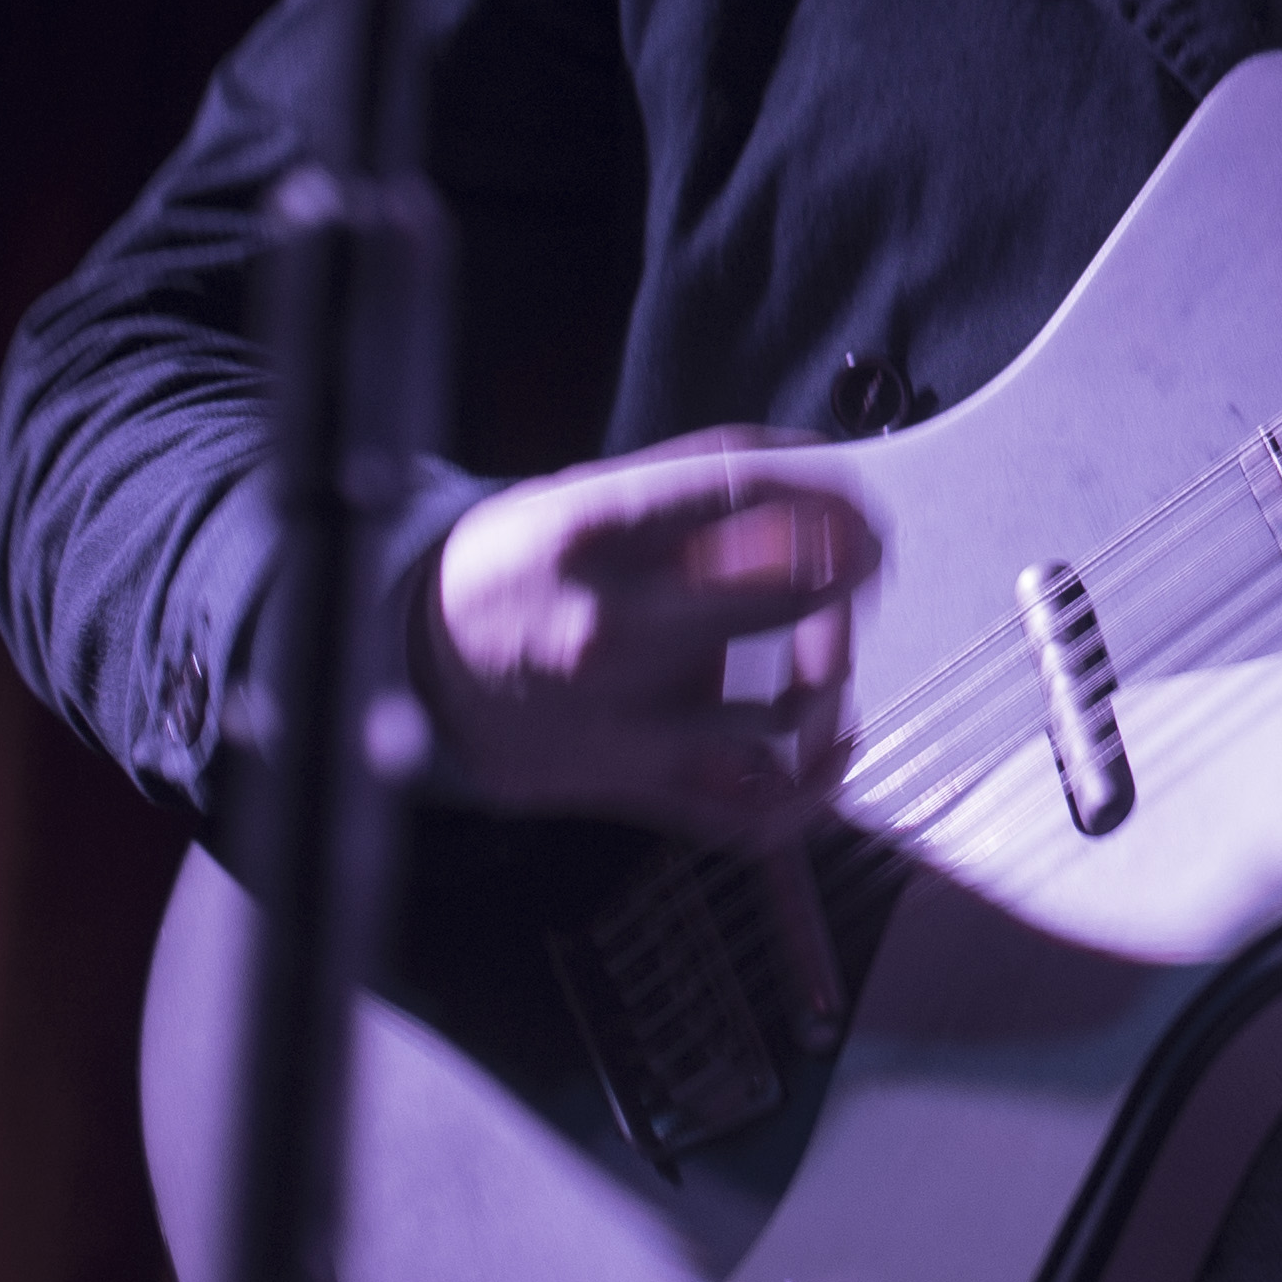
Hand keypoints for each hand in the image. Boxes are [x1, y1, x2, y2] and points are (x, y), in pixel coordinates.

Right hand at [415, 431, 879, 838]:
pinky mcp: (634, 783)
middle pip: (789, 593)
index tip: (858, 506)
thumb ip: (703, 477)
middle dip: (848, 570)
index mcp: (598, 531)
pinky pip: (751, 810)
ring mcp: (625, 715)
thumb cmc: (525, 566)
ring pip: (787, 707)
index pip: (749, 492)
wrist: (422, 664)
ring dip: (833, 670)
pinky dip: (813, 785)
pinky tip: (829, 743)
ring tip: (826, 649)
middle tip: (854, 564)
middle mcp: (612, 625)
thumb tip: (820, 470)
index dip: (829, 496)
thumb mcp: (592, 491)